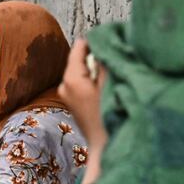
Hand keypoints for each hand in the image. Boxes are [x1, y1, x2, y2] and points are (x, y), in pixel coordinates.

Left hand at [59, 39, 107, 183]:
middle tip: (120, 49)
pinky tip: (112, 81)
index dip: (97, 40)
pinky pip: (84, 82)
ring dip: (98, 67)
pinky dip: (96, 79)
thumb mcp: (110, 86)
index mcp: (71, 78)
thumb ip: (106, 63)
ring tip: (118, 64)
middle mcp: (64, 84)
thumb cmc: (110, 118)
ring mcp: (68, 94)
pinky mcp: (75, 102)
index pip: (80, 47)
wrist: (106, 149)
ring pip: (84, 71)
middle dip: (99, 54)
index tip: (114, 35)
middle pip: (81, 59)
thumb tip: (106, 43)